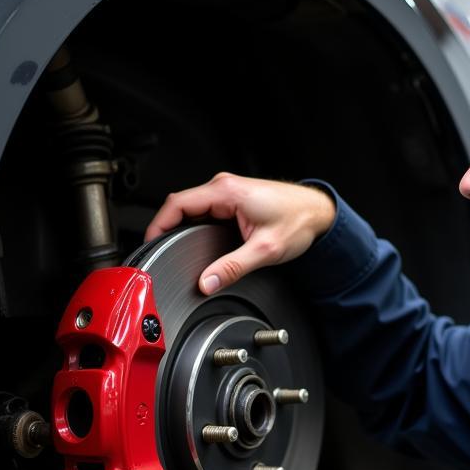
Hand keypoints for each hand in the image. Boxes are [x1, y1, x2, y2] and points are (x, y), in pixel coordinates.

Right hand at [145, 172, 335, 293]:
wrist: (320, 214)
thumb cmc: (299, 221)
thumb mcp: (264, 250)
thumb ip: (232, 268)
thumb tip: (207, 282)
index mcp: (226, 192)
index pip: (177, 203)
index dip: (158, 224)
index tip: (149, 242)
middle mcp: (224, 187)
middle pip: (181, 205)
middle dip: (166, 227)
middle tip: (158, 250)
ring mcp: (228, 192)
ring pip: (192, 207)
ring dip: (181, 225)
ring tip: (173, 247)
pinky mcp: (233, 199)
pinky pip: (204, 209)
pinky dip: (194, 224)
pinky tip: (194, 240)